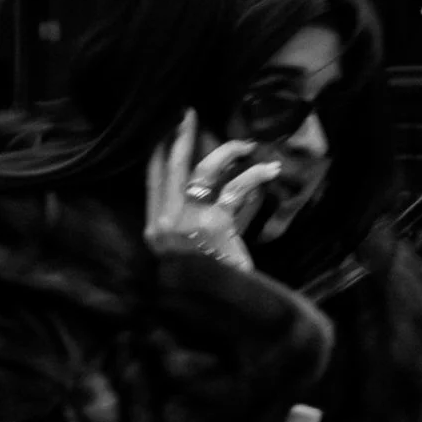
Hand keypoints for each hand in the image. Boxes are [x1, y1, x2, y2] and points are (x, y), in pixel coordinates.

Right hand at [145, 111, 279, 271]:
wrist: (223, 310)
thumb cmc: (212, 282)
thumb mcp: (193, 249)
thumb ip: (194, 218)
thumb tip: (210, 184)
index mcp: (154, 230)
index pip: (152, 179)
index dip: (160, 150)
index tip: (168, 126)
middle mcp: (163, 223)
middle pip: (170, 166)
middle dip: (179, 135)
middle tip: (188, 112)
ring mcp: (185, 223)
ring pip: (202, 170)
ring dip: (225, 151)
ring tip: (245, 144)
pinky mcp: (213, 224)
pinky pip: (235, 189)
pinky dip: (255, 176)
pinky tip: (269, 169)